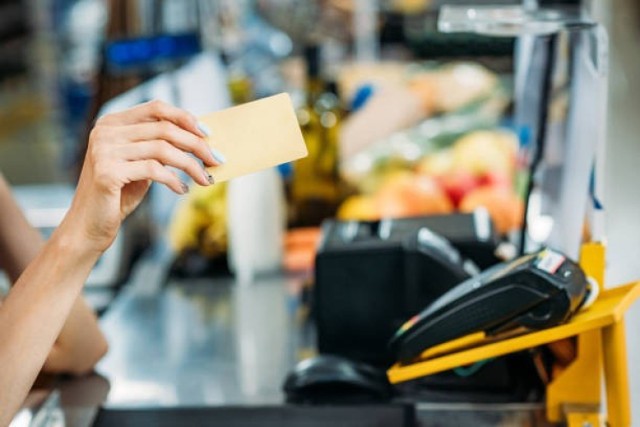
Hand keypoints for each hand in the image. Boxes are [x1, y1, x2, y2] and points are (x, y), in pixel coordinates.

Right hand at [63, 100, 220, 253]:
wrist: (89, 226)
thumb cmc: (119, 194)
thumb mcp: (141, 164)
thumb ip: (159, 147)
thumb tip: (200, 138)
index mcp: (112, 123)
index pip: (156, 108)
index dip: (185, 117)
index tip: (209, 133)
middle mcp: (105, 132)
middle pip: (164, 128)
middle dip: (196, 145)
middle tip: (216, 160)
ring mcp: (104, 150)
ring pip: (163, 149)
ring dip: (190, 165)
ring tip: (204, 179)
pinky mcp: (107, 172)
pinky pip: (154, 170)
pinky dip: (174, 180)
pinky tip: (182, 190)